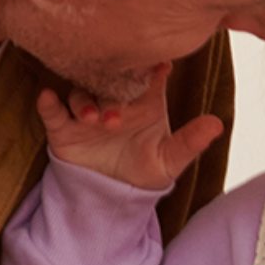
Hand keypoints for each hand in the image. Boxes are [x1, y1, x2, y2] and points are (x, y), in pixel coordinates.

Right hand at [38, 62, 223, 189]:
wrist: (113, 197)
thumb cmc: (146, 170)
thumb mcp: (170, 160)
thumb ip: (190, 142)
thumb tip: (217, 124)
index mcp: (144, 100)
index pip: (148, 75)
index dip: (151, 68)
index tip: (158, 67)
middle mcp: (114, 99)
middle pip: (111, 81)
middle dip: (114, 94)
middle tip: (117, 116)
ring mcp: (87, 111)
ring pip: (82, 93)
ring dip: (86, 102)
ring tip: (94, 120)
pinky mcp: (64, 127)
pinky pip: (53, 110)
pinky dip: (48, 103)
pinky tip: (47, 97)